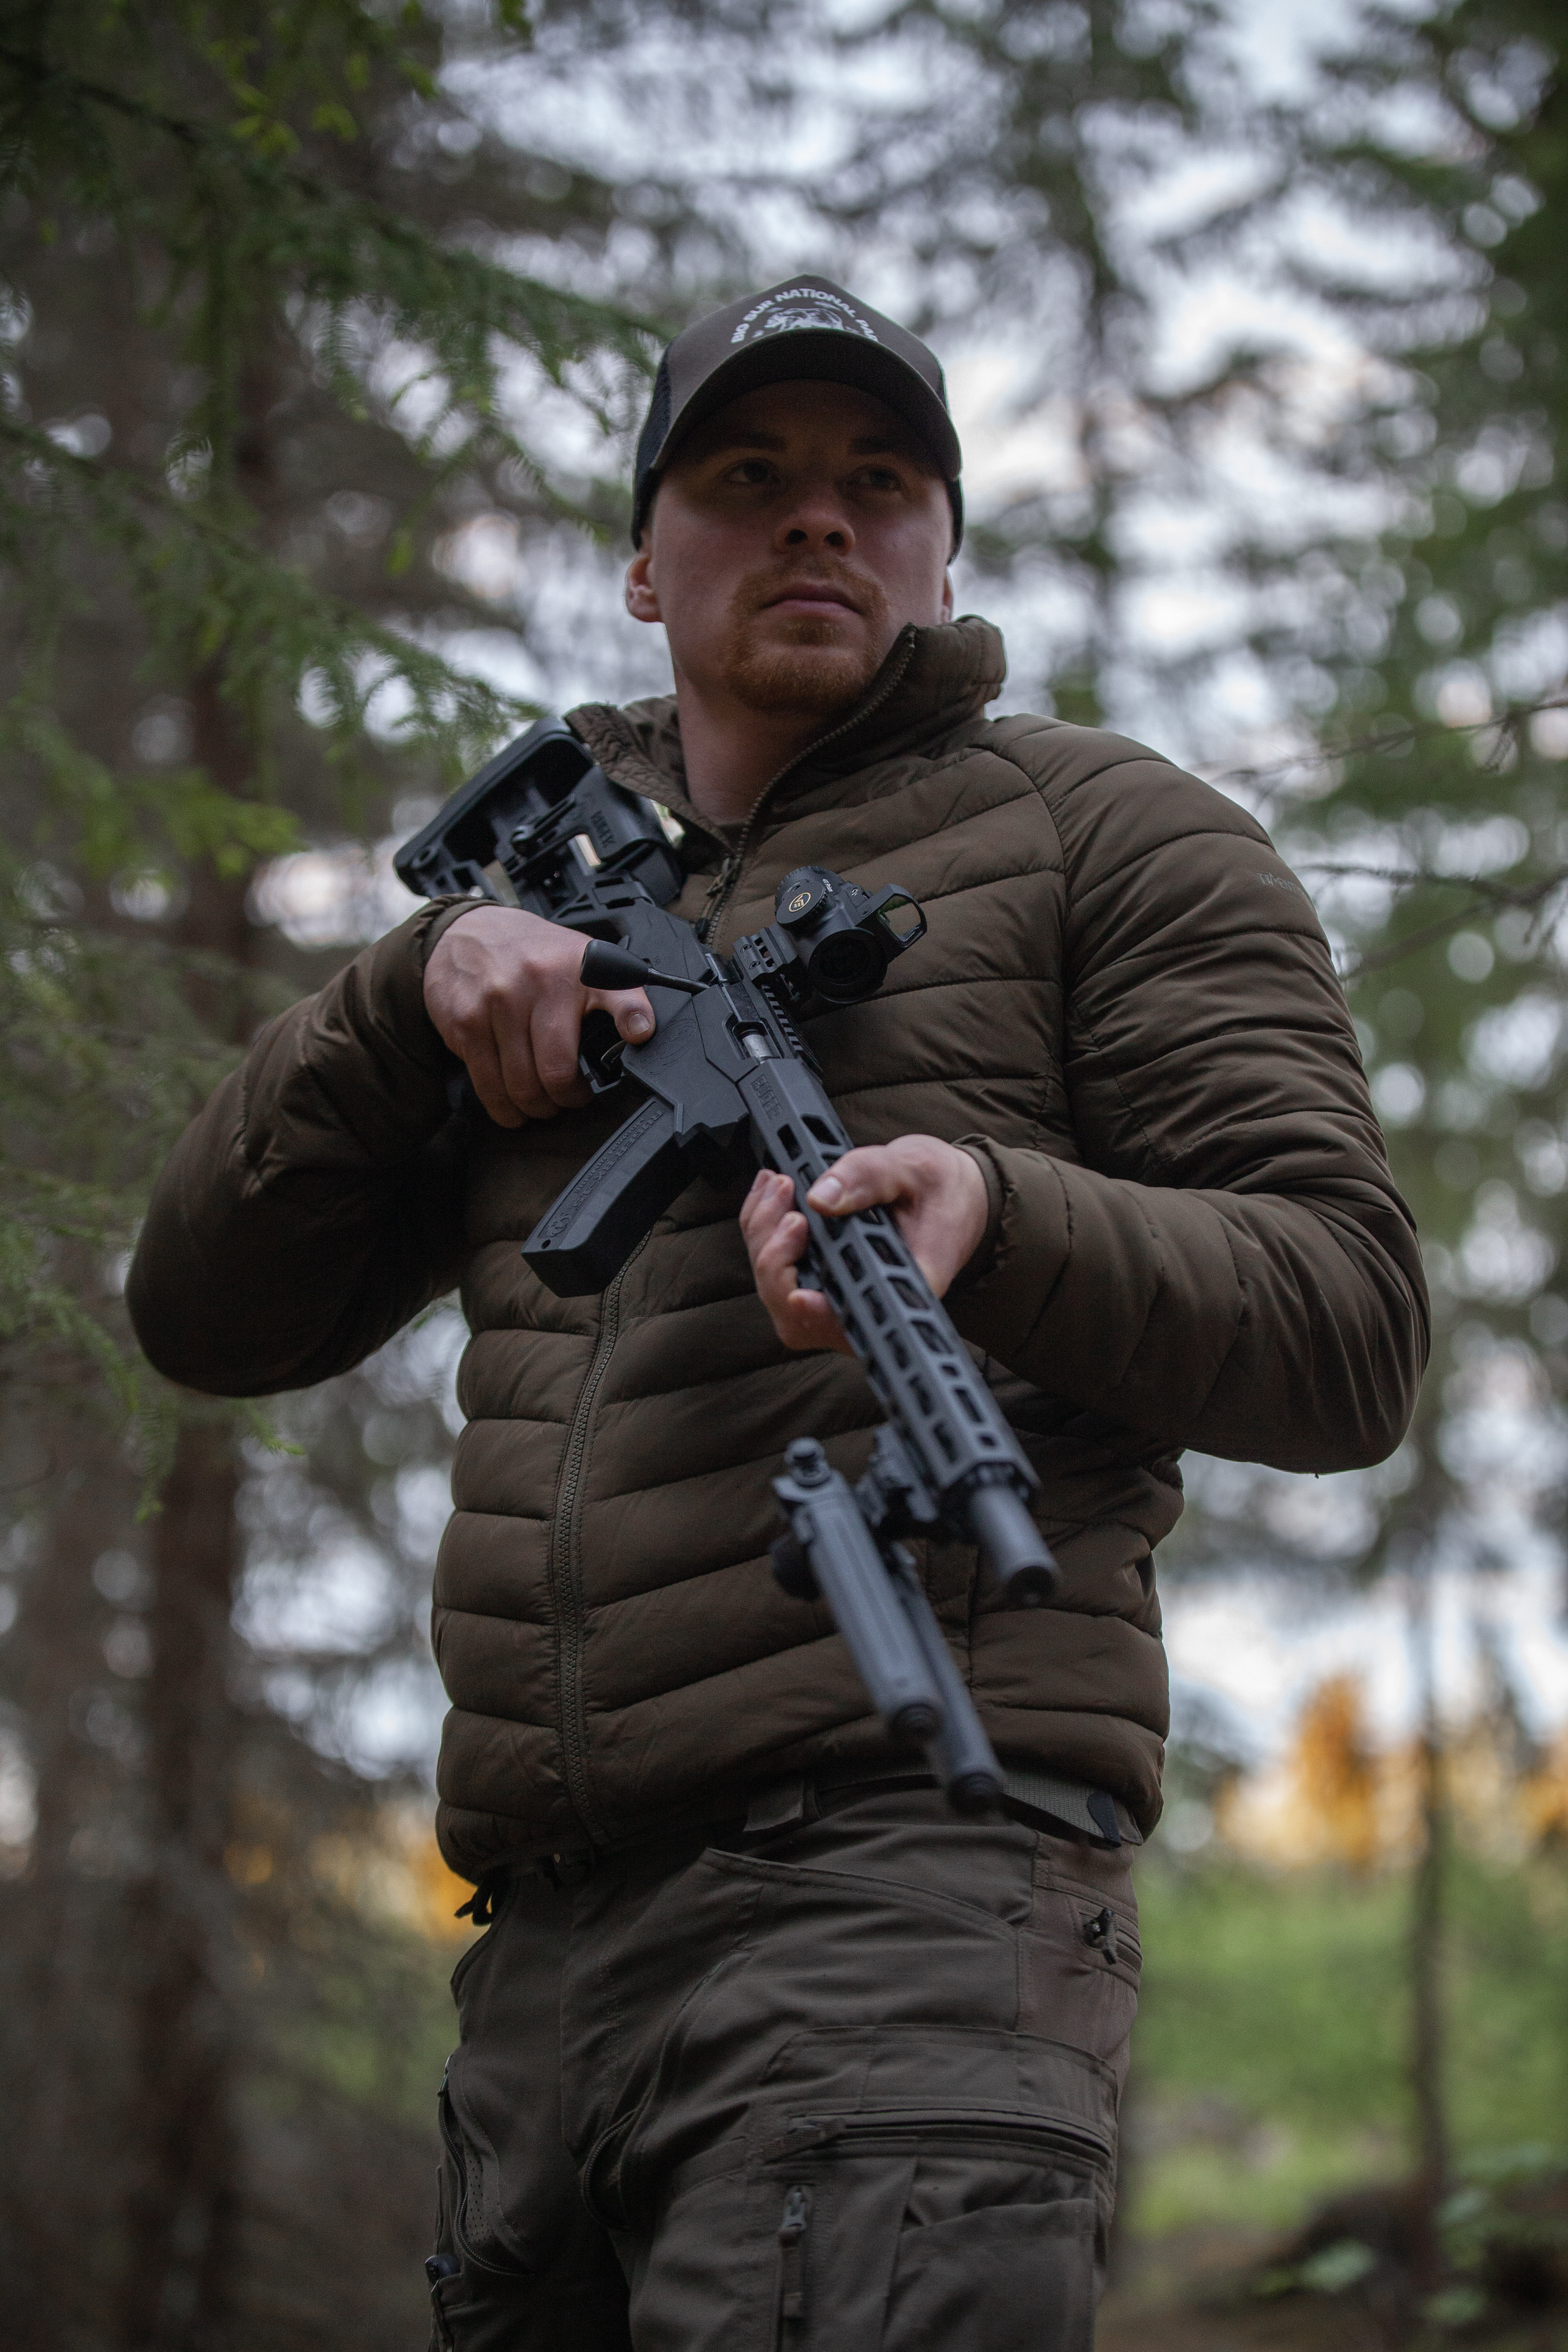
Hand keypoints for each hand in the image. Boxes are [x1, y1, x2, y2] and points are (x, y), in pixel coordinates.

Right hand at [423, 904, 653, 1125]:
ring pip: (522, 1085)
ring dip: (536, 1107)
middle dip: (567, 1098)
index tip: (639, 1033)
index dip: (631, 1016)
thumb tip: (636, 1037)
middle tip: (572, 1097)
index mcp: (580, 966)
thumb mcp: (580, 958)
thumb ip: (611, 994)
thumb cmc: (531, 955)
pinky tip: (513, 1108)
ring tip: (543, 1104)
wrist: (466, 932)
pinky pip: (488, 1084)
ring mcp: (499, 1003)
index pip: (617, 990)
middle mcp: (540, 981)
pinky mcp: (467, 1023)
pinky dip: (504, 1108)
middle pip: (557, 1070)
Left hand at [740, 1136, 989, 1355]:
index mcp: (904, 1288)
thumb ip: (869, 1178)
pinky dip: (761, 1230)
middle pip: (796, 1313)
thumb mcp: (913, 1169)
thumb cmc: (940, 1189)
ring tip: (779, 1185)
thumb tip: (820, 1199)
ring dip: (763, 1238)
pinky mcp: (820, 1280)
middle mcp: (866, 1303)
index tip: (798, 1293)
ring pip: (777, 1292)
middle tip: (787, 1197)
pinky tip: (769, 1192)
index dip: (816, 1317)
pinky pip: (775, 1270)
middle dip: (776, 1257)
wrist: (949, 1194)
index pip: (851, 1322)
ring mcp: (838, 1297)